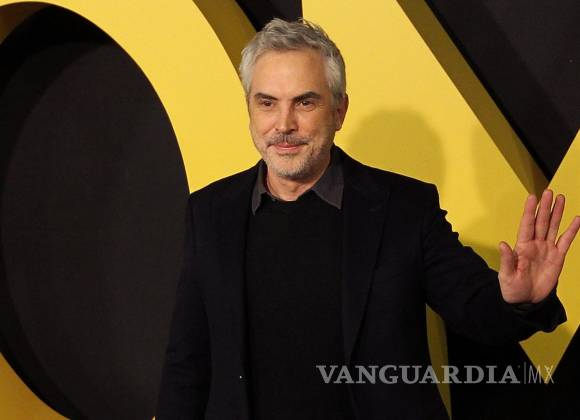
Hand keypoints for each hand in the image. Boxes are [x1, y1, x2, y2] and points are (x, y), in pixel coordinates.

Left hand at [498, 189, 579, 303]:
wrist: (527, 301)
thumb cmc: (513, 288)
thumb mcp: (507, 275)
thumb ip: (506, 259)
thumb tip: (502, 244)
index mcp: (521, 247)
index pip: (526, 225)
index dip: (529, 211)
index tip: (532, 197)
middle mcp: (535, 244)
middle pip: (541, 222)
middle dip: (545, 207)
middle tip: (549, 191)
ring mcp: (547, 249)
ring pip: (553, 227)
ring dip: (557, 213)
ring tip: (560, 198)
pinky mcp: (557, 257)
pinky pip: (566, 241)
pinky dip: (571, 230)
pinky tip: (576, 219)